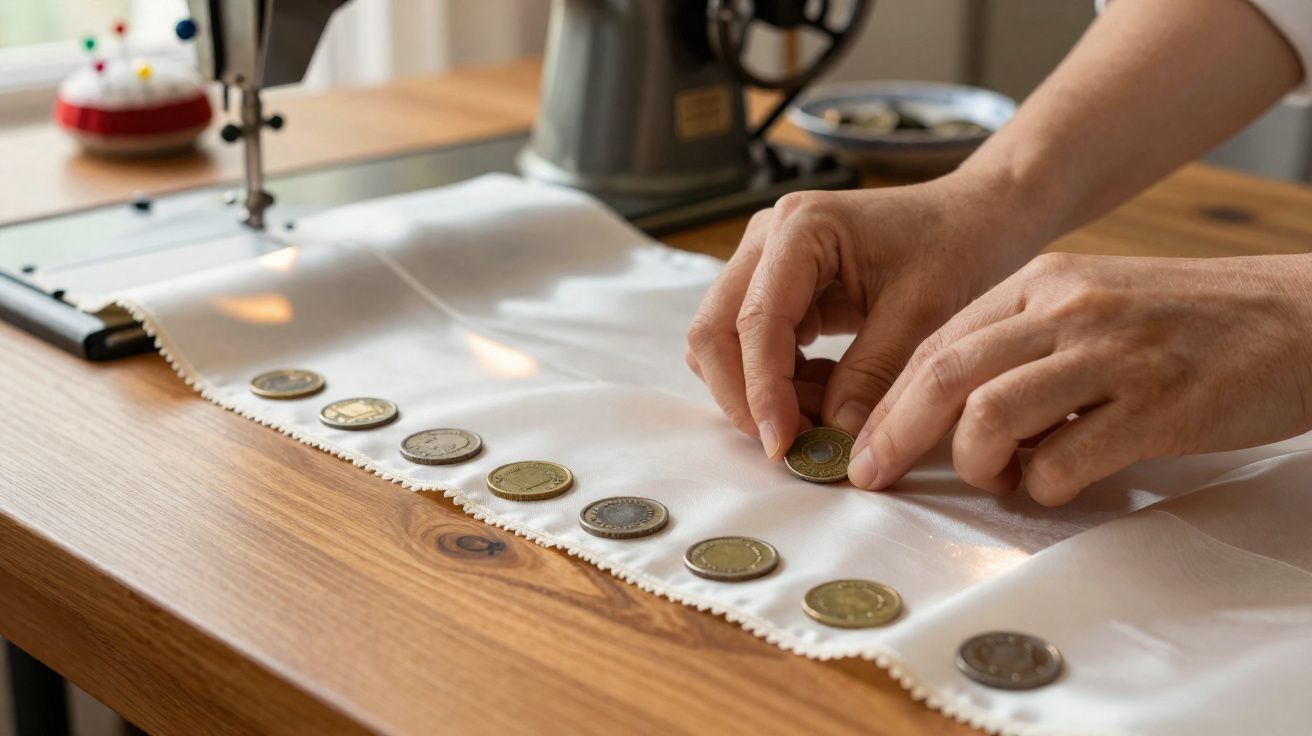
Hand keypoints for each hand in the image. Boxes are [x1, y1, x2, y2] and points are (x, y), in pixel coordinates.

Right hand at [685, 173, 1045, 457]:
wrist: (973, 218)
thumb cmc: (955, 245)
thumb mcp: (925, 312)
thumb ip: (874, 372)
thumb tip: (835, 435)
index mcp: (801, 228)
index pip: (757, 321)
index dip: (763, 390)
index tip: (784, 444)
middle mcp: (767, 238)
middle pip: (714, 330)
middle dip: (743, 396)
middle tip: (788, 445)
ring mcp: (764, 262)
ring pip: (722, 342)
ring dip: (755, 392)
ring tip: (813, 420)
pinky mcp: (775, 289)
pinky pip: (750, 346)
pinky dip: (774, 383)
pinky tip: (821, 397)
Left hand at [850, 252, 1311, 504]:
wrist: (1302, 318)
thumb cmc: (1191, 324)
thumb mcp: (1095, 306)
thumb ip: (1024, 344)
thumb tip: (952, 410)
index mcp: (1046, 281)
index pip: (940, 341)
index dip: (890, 399)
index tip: (863, 444)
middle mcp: (1070, 307)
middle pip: (946, 373)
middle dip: (895, 433)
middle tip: (871, 475)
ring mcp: (1114, 354)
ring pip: (990, 413)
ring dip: (976, 462)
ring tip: (1002, 477)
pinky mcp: (1158, 406)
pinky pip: (1063, 459)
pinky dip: (1043, 486)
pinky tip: (1058, 483)